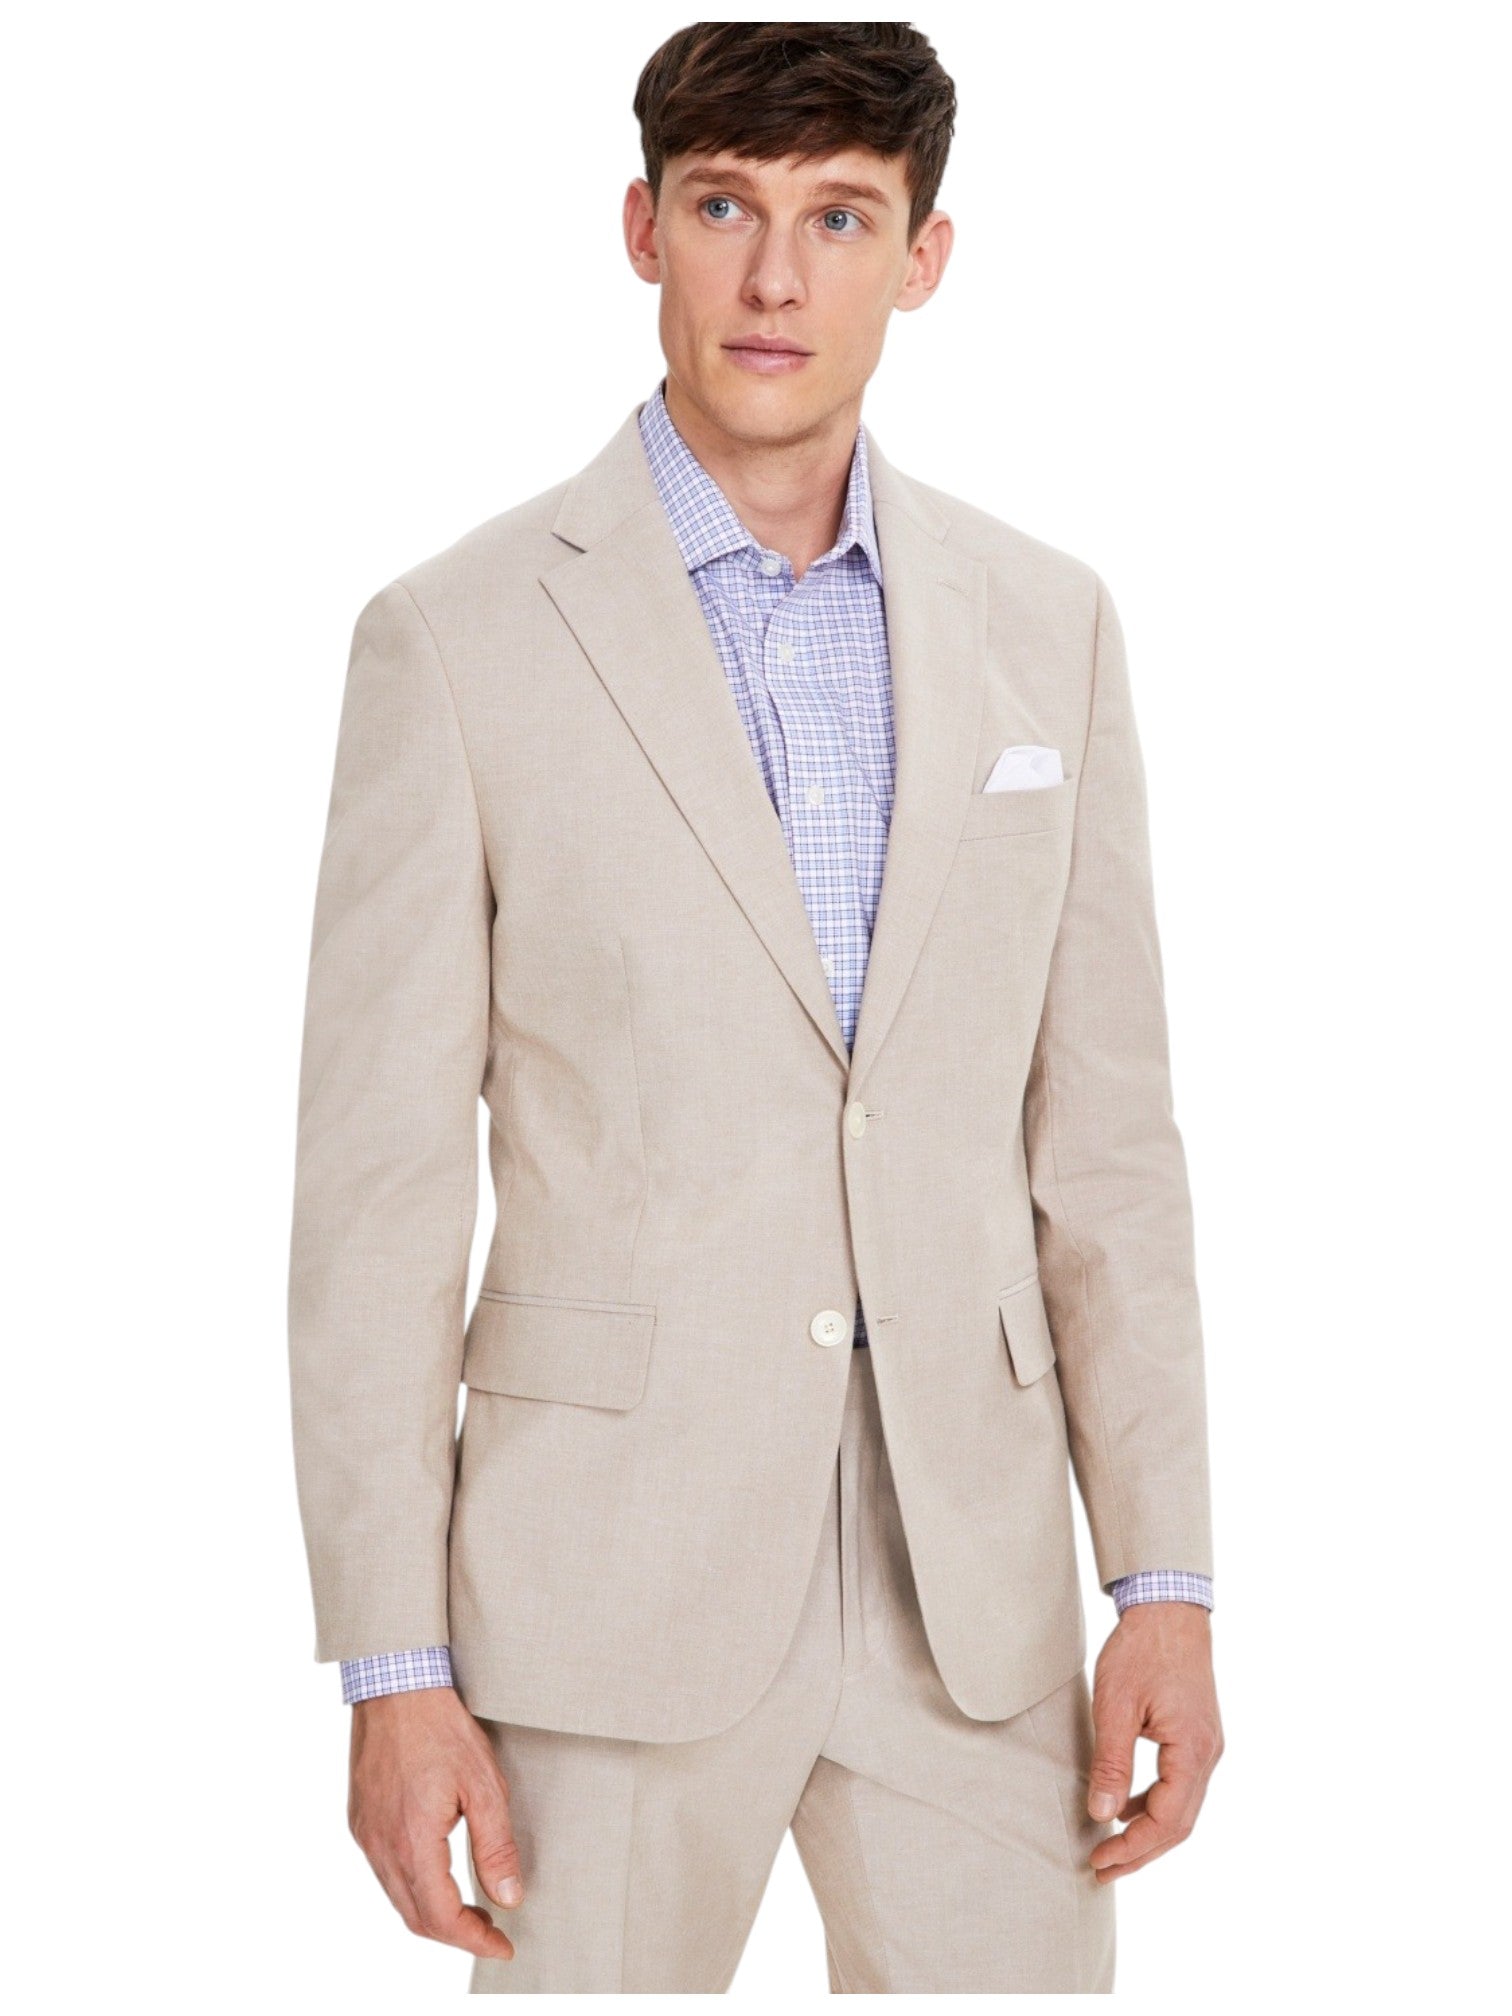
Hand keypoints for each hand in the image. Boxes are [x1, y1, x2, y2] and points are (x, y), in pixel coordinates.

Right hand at [347, 1686, 522, 1960]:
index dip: (474, 1939)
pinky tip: (440, 1876)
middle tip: (492, 1931)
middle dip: (456, 1934)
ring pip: (398, 1897)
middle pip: (416, 1916)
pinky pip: (385, 1873)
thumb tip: (508, 1896)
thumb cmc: (440, 1726)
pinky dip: (414, 1888)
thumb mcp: (483, 1783)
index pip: (440, 1916)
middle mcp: (381, 1845)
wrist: (395, 1684)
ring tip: (472, 1909)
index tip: (503, 1944)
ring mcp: (366, 1833)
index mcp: (412, 1840)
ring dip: (434, 1914)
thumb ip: (495, 1845)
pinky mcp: (361, 1820)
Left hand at [1086, 1602, 1222, 1882]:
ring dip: (1148, 1832)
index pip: (1167, 1821)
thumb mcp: (1115, 1705)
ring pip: (1182, 1808)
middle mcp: (1208, 1754)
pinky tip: (1127, 1806)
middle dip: (1141, 1852)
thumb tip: (1102, 1813)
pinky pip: (1181, 1785)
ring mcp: (1207, 1746)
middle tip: (1103, 1870)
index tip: (1100, 1861)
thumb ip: (1111, 1763)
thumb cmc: (1142, 1650)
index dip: (1133, 1848)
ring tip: (1111, 1847)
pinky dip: (1155, 1804)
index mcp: (1192, 1751)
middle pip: (1180, 1825)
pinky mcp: (1198, 1736)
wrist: (1169, 1609)